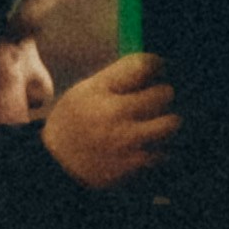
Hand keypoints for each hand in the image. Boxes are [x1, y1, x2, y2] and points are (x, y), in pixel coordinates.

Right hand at [43, 51, 179, 190]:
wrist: (58, 164)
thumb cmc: (74, 122)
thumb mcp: (85, 90)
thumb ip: (118, 75)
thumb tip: (153, 64)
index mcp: (101, 90)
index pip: (143, 65)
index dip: (156, 64)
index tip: (159, 68)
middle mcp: (115, 113)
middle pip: (163, 93)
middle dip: (164, 93)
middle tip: (159, 97)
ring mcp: (126, 141)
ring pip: (170, 123)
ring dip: (167, 121)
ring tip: (158, 122)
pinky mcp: (132, 164)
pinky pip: (163, 152)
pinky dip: (159, 148)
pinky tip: (147, 145)